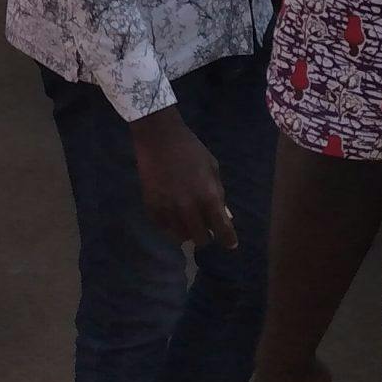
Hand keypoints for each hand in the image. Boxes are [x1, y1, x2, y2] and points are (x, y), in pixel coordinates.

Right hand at [130, 107, 235, 247]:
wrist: (158, 137)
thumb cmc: (190, 149)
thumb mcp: (212, 168)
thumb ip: (218, 193)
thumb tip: (224, 215)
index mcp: (208, 196)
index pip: (222, 230)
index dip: (228, 240)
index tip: (230, 244)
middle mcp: (189, 208)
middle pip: (201, 239)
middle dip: (206, 235)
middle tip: (205, 227)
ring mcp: (168, 209)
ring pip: (181, 237)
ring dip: (187, 231)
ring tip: (187, 220)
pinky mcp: (152, 207)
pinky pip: (163, 228)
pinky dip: (170, 225)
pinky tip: (172, 214)